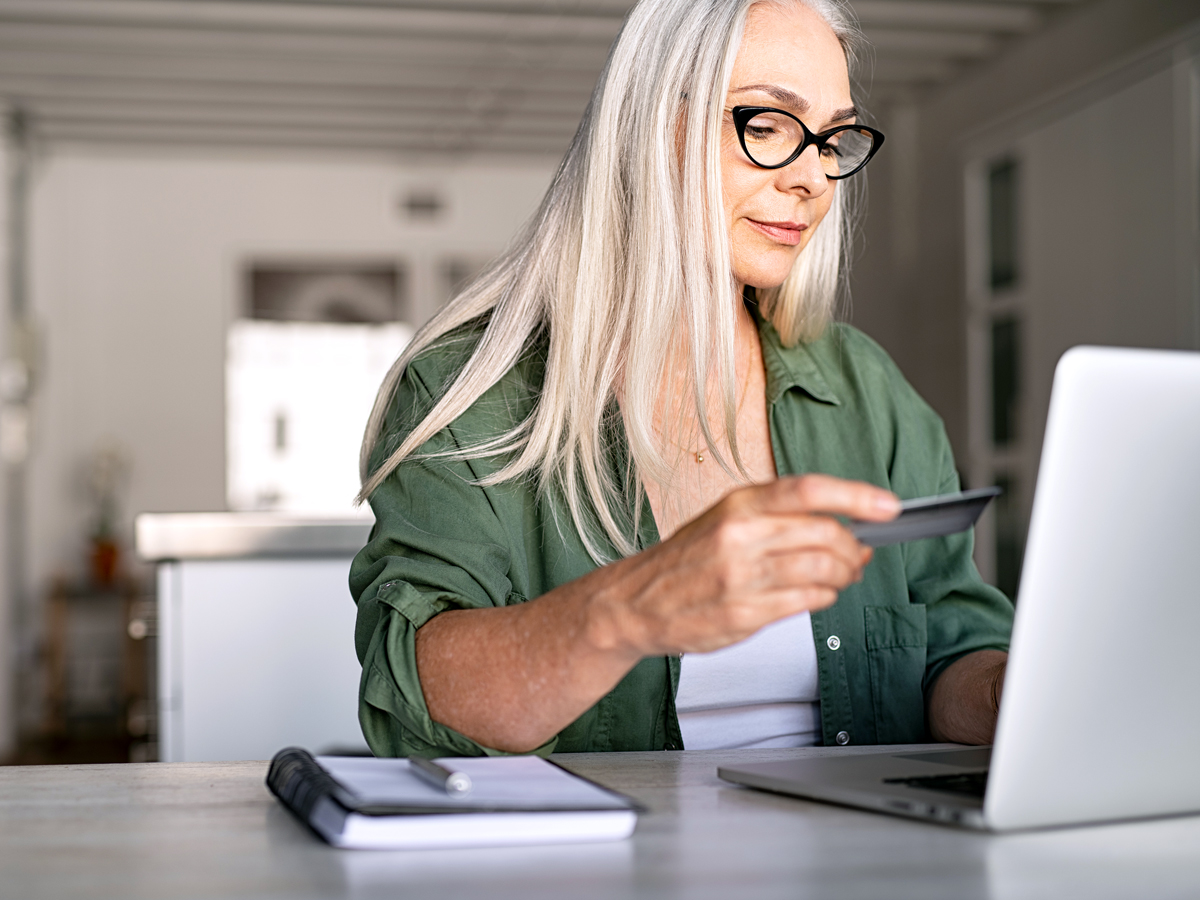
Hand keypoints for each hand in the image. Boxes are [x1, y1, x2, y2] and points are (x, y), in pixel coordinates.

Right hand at [589, 474, 899, 656]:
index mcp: (738, 505)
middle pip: (826, 533)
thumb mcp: (724, 519)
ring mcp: (742, 576)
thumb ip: (778, 518)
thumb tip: (842, 522)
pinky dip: (824, 597)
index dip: (857, 496)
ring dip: (845, 575)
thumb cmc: (684, 560)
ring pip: (823, 569)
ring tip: (842, 576)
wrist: (635, 602)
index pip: (809, 490)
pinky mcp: (744, 613)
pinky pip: (806, 601)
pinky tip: (818, 594)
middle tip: (860, 555)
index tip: (888, 507)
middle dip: (855, 548)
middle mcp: (740, 536)